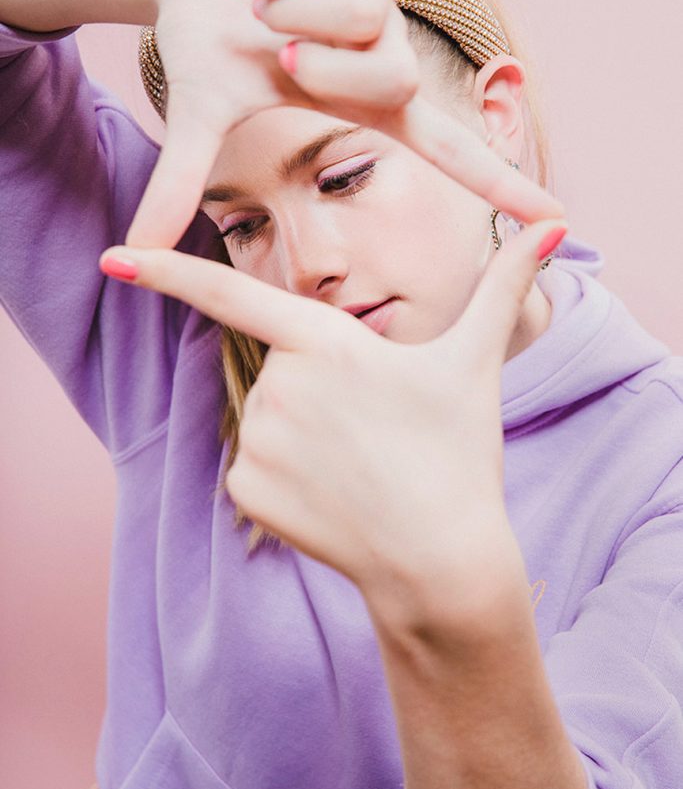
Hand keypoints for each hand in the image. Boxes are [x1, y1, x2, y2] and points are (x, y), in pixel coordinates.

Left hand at [101, 212, 565, 621]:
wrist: (440, 558)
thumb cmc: (458, 453)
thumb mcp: (475, 363)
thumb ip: (504, 287)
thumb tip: (557, 229)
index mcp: (328, 343)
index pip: (233, 294)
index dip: (169, 270)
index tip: (115, 256)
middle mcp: (281, 386)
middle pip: (280, 372)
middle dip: (321, 393)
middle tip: (374, 431)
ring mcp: (259, 441)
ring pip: (270, 421)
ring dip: (306, 437)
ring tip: (359, 466)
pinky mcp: (246, 491)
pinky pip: (255, 469)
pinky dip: (288, 480)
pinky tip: (333, 498)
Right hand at [127, 0, 562, 248]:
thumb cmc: (205, 44)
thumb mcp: (198, 117)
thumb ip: (180, 186)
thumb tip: (131, 254)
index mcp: (364, 101)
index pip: (446, 150)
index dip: (496, 182)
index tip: (554, 216)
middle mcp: (383, 50)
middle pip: (395, 77)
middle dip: (323, 67)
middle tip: (276, 48)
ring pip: (367, 16)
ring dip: (292, 11)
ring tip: (257, 0)